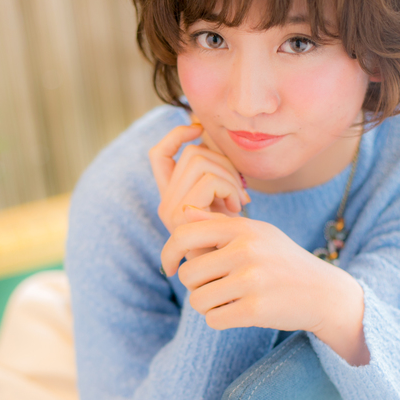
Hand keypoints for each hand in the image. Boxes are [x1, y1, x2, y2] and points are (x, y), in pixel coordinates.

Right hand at [149, 119, 249, 235]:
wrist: (237, 271)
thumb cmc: (235, 236)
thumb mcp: (224, 199)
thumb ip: (215, 172)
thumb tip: (204, 131)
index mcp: (172, 196)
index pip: (159, 154)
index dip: (176, 136)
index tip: (198, 129)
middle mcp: (166, 203)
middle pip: (192, 153)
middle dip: (224, 161)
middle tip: (240, 187)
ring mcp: (171, 211)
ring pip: (200, 161)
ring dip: (230, 175)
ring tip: (240, 199)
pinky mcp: (182, 219)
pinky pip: (209, 180)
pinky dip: (230, 187)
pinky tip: (238, 208)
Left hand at [161, 207, 368, 364]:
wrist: (324, 292)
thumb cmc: (282, 261)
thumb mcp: (256, 233)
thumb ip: (219, 224)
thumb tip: (183, 211)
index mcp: (242, 228)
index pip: (183, 235)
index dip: (167, 253)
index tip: (168, 267)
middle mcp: (245, 250)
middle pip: (187, 274)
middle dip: (195, 286)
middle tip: (215, 286)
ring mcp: (251, 280)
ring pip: (197, 301)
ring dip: (207, 305)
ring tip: (229, 299)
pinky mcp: (255, 309)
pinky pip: (213, 320)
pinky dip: (220, 320)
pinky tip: (238, 312)